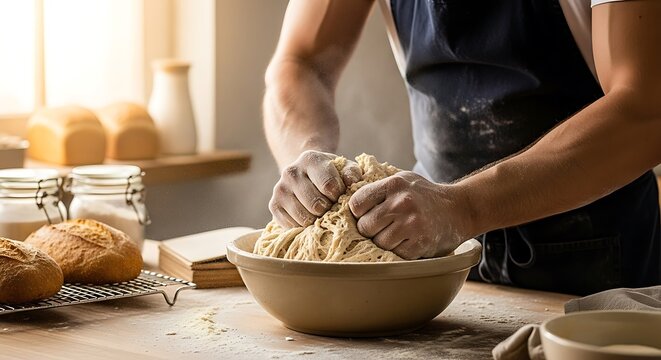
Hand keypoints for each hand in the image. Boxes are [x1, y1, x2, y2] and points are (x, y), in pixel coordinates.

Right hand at [269, 150, 360, 227]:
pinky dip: (303, 227)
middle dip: (328, 210)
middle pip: (316, 205)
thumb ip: (352, 173)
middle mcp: (291, 172)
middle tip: (330, 206)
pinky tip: (309, 217)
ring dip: (316, 220)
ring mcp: (280, 189)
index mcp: (310, 159)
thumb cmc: (331, 174)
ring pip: (304, 218)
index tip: (340, 195)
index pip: (329, 186)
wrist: (306, 176)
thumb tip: (351, 182)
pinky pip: (292, 226)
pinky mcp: (273, 205)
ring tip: (321, 213)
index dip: (339, 196)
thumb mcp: (344, 169)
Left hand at [348, 171, 468, 258]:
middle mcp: (402, 203)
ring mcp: (412, 225)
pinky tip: (405, 241)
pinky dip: (397, 251)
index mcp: (394, 185)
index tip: (364, 214)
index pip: (356, 203)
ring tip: (394, 234)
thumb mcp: (402, 180)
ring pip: (379, 243)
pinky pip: (395, 254)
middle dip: (368, 230)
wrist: (459, 209)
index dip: (357, 212)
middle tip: (380, 227)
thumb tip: (344, 197)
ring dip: (383, 242)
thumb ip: (377, 188)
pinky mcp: (420, 244)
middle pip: (365, 226)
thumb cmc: (424, 195)